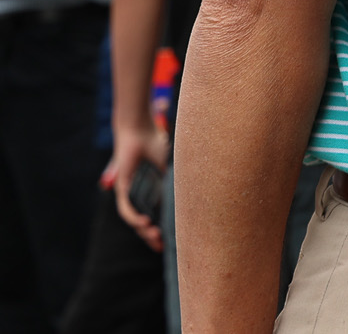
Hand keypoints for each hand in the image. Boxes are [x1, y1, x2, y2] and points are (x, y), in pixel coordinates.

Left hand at [104, 121, 168, 250]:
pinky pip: (125, 208)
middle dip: (151, 237)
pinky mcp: (123, 188)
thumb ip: (175, 183)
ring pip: (134, 218)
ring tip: (154, 235)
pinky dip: (133, 216)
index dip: (162, 230)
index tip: (169, 244)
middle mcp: (140, 195)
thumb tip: (195, 197)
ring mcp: (131, 193)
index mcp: (152, 191)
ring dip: (143, 229)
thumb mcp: (169, 168)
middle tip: (161, 247)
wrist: (141, 130)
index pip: (156, 216)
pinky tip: (143, 222)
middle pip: (144, 222)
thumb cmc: (155, 144)